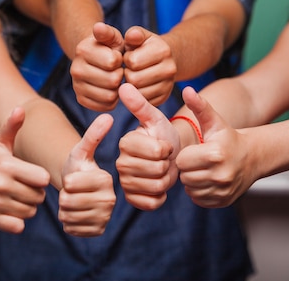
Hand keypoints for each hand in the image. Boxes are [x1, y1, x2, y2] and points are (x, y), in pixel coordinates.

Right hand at [0, 108, 49, 232]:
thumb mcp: (0, 141)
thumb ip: (12, 125)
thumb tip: (20, 110)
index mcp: (6, 166)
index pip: (41, 179)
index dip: (40, 178)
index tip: (33, 175)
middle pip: (38, 197)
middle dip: (35, 192)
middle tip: (25, 186)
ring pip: (30, 212)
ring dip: (28, 206)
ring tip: (18, 196)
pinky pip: (17, 226)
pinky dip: (18, 220)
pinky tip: (12, 209)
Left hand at [59, 113, 115, 236]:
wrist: (78, 188)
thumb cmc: (78, 166)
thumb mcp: (81, 150)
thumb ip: (93, 134)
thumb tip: (108, 116)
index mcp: (106, 179)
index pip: (71, 184)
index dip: (65, 182)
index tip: (72, 178)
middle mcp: (111, 200)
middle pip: (69, 202)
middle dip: (63, 197)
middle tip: (70, 191)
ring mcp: (105, 217)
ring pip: (69, 217)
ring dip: (64, 210)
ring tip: (72, 200)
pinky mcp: (98, 231)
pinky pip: (72, 230)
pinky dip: (67, 223)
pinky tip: (74, 213)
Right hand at [70, 22, 123, 110]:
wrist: (95, 60)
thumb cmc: (108, 48)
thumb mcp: (111, 37)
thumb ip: (108, 32)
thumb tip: (98, 27)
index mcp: (82, 50)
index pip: (113, 62)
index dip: (120, 60)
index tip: (117, 57)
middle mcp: (75, 69)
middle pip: (112, 81)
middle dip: (120, 75)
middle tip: (117, 70)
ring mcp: (76, 86)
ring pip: (110, 96)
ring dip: (118, 89)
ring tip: (114, 79)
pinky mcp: (81, 99)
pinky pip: (106, 106)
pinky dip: (113, 100)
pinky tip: (111, 89)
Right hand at [116, 83, 179, 210]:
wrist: (168, 156)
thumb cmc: (162, 135)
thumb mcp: (155, 118)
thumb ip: (140, 104)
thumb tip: (123, 86)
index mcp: (125, 142)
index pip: (157, 151)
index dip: (167, 148)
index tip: (164, 143)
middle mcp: (120, 163)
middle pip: (157, 170)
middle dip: (168, 165)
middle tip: (165, 159)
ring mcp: (125, 183)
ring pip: (156, 186)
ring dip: (166, 180)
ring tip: (163, 171)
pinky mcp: (132, 199)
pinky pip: (151, 203)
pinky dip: (161, 196)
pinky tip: (160, 186)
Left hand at [123, 26, 176, 106]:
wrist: (165, 59)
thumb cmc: (145, 47)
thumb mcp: (140, 35)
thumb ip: (133, 34)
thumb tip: (131, 35)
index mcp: (163, 50)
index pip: (133, 61)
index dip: (126, 59)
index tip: (129, 56)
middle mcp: (170, 68)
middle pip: (134, 79)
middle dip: (127, 73)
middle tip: (129, 68)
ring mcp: (169, 85)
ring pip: (138, 93)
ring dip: (130, 86)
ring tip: (133, 76)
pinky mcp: (164, 97)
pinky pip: (142, 102)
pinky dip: (136, 96)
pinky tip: (137, 86)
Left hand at [176, 87, 253, 207]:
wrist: (252, 157)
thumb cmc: (228, 138)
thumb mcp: (214, 121)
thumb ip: (199, 106)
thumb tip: (186, 89)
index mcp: (215, 154)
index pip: (181, 161)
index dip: (185, 155)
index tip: (195, 151)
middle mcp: (221, 174)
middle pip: (185, 177)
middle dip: (188, 168)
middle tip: (198, 161)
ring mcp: (223, 190)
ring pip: (191, 189)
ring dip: (193, 181)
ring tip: (204, 170)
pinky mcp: (223, 201)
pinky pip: (199, 200)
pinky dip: (200, 192)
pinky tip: (208, 180)